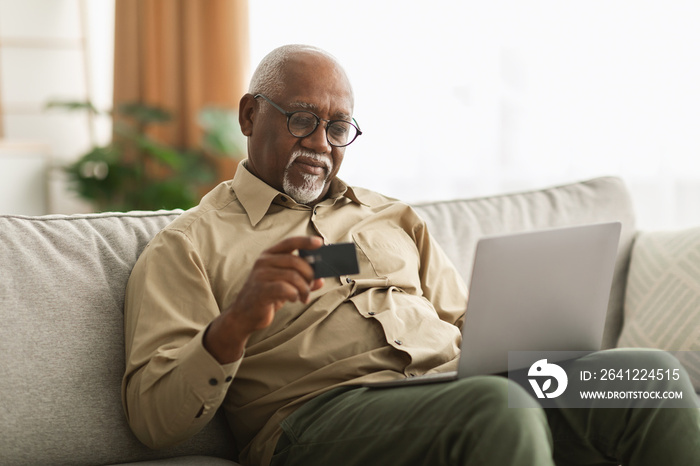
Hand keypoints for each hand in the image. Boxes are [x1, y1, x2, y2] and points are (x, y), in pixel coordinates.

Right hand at [204, 236, 324, 363]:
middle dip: (309, 274)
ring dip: (304, 288)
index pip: (289, 242)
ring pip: (293, 276)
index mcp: (269, 255)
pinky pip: (285, 289)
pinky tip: (294, 299)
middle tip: (311, 286)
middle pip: (295, 261)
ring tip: (304, 297)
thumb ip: (301, 279)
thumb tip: (320, 280)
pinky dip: (295, 294)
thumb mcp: (284, 284)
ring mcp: (260, 275)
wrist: (244, 315)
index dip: (305, 241)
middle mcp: (263, 262)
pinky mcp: (260, 290)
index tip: (319, 242)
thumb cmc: (266, 296)